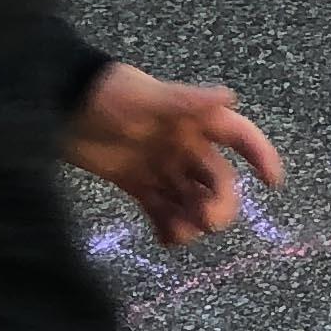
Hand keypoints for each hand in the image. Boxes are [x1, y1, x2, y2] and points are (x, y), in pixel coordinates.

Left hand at [62, 61, 284, 246]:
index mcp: (194, 119)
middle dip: (219, 204)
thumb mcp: (145, 96)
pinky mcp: (138, 184)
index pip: (238, 135)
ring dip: (192, 222)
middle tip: (205, 221)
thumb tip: (229, 94)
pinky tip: (162, 238)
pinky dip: (167, 229)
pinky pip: (163, 212)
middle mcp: (184, 144)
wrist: (58, 105)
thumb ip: (186, 100)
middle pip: (219, 181)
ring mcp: (162, 166)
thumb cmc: (104, 92)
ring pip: (192, 202)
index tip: (272, 183)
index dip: (260, 155)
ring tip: (175, 234)